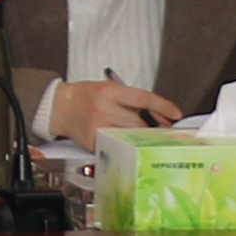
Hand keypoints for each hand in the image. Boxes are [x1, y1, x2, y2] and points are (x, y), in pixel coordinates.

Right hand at [49, 76, 182, 138]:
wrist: (59, 107)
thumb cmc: (85, 97)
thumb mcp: (110, 89)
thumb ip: (134, 100)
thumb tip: (161, 115)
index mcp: (109, 92)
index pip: (143, 98)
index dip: (163, 106)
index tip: (176, 113)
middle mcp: (103, 108)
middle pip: (140, 121)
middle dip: (151, 126)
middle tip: (159, 128)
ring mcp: (98, 126)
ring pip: (131, 135)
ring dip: (139, 136)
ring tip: (138, 133)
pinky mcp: (94, 141)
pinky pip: (117, 145)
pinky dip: (123, 143)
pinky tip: (121, 139)